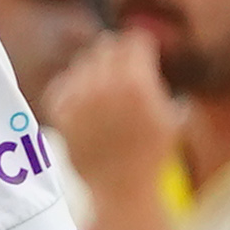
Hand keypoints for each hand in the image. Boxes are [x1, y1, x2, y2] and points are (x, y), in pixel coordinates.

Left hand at [42, 28, 175, 229]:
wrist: (121, 187)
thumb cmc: (152, 154)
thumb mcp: (168, 114)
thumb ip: (156, 82)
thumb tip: (145, 56)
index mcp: (137, 83)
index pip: (133, 42)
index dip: (138, 44)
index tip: (140, 50)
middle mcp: (105, 86)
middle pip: (106, 48)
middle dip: (115, 54)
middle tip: (121, 67)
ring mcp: (80, 99)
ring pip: (82, 64)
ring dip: (93, 69)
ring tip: (104, 86)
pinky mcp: (61, 114)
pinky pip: (61, 85)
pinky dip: (71, 87)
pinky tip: (83, 97)